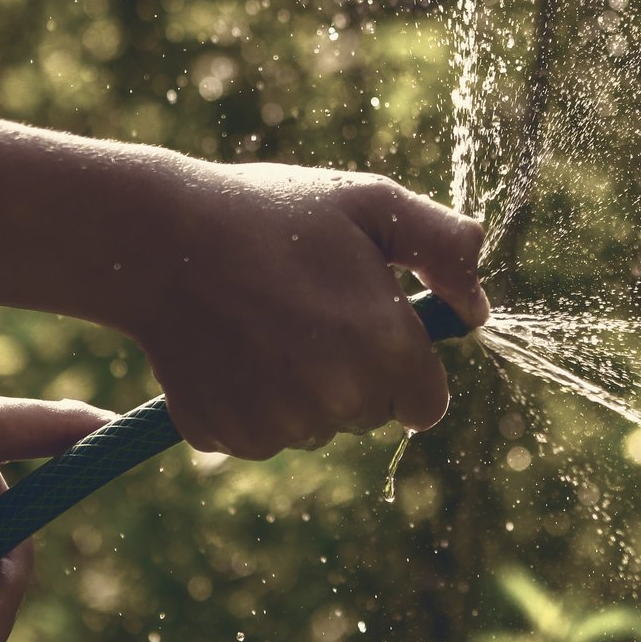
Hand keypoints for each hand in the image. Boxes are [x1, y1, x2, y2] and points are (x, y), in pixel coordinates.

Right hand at [129, 162, 487, 458]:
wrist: (161, 239)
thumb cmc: (275, 213)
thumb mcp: (372, 204)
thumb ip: (445, 249)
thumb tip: (479, 309)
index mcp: (387, 351)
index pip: (427, 404)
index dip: (405, 365)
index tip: (372, 325)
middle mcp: (339, 401)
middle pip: (371, 414)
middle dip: (355, 373)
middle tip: (310, 308)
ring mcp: (279, 425)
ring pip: (315, 425)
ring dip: (303, 389)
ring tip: (266, 321)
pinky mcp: (227, 437)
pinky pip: (262, 432)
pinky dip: (253, 400)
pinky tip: (232, 346)